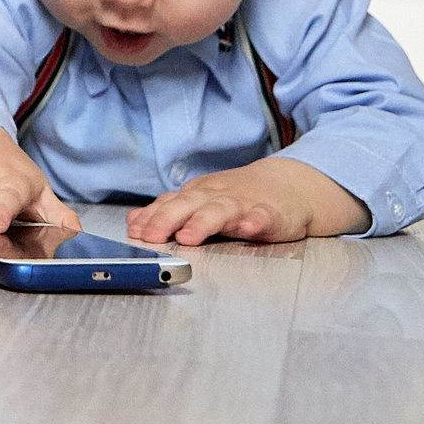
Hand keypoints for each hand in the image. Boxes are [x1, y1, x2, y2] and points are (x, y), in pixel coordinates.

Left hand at [126, 156, 369, 244]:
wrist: (288, 187)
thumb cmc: (239, 197)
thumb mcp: (201, 201)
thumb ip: (170, 211)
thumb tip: (134, 220)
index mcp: (198, 195)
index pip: (169, 203)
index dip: (151, 217)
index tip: (134, 231)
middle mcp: (216, 196)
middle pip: (188, 204)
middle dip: (166, 219)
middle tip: (151, 236)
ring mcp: (243, 204)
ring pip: (221, 210)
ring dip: (203, 222)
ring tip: (189, 236)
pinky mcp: (271, 213)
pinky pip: (262, 217)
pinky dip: (255, 221)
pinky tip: (248, 228)